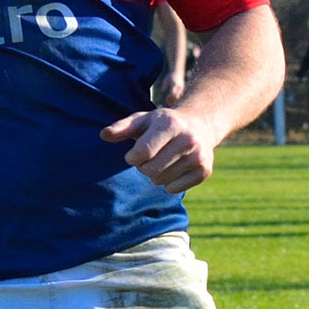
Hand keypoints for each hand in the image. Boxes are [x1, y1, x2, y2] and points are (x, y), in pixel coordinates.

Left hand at [100, 107, 218, 193]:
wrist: (199, 127)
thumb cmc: (163, 124)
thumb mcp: (142, 120)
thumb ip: (122, 127)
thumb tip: (104, 135)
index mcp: (170, 124)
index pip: (144, 152)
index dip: (132, 158)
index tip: (132, 156)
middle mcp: (188, 140)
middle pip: (152, 169)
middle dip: (143, 168)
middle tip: (146, 160)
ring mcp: (199, 157)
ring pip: (162, 181)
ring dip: (155, 176)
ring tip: (160, 163)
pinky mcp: (204, 171)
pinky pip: (175, 189)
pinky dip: (168, 184)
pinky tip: (172, 170)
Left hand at [153, 68, 186, 105]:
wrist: (178, 71)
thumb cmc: (170, 75)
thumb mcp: (166, 79)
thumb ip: (164, 85)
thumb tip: (162, 91)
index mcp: (175, 84)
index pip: (172, 93)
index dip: (169, 98)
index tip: (166, 100)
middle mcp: (179, 87)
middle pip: (177, 97)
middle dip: (173, 101)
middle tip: (169, 104)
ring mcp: (182, 88)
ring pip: (180, 97)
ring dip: (176, 101)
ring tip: (172, 104)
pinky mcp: (183, 89)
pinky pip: (181, 96)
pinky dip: (178, 99)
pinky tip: (175, 101)